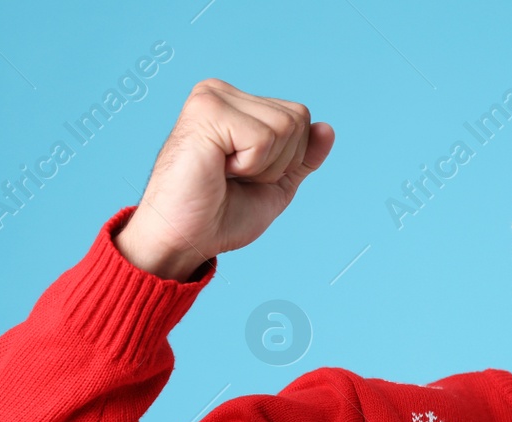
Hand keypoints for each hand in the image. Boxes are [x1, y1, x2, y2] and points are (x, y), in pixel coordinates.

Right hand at [115, 79, 334, 279]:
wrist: (184, 240)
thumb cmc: (219, 216)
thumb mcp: (275, 185)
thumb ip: (302, 158)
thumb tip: (327, 128)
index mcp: (234, 103)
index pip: (300, 118)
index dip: (287, 160)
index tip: (245, 177)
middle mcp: (221, 92)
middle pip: (297, 118)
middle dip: (278, 163)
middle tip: (234, 178)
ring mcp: (212, 97)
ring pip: (286, 126)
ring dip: (263, 166)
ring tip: (225, 175)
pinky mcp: (207, 111)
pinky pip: (266, 138)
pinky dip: (251, 166)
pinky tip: (218, 170)